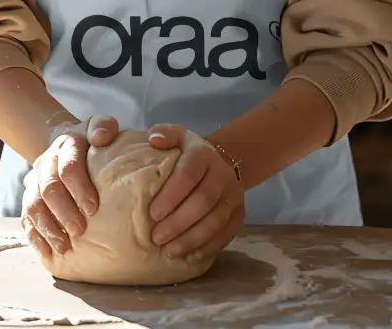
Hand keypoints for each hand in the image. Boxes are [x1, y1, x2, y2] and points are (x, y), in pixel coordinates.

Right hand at [21, 115, 118, 259]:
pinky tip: (47, 252)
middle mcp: (46, 162)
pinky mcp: (29, 198)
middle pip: (49, 189)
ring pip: (33, 205)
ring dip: (48, 228)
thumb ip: (104, 127)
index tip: (93, 209)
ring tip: (64, 248)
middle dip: (64, 212)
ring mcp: (34, 180)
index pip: (68, 167)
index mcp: (65, 145)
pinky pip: (25, 218)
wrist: (64, 142)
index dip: (80, 188)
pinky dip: (35, 236)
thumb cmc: (90, 141)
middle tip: (80, 232)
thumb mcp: (99, 127)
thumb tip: (102, 137)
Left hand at [147, 124, 244, 266]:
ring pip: (214, 222)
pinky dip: (206, 249)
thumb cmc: (187, 152)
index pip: (188, 175)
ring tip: (168, 252)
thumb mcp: (178, 136)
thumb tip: (154, 140)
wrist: (220, 162)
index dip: (170, 196)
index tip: (152, 214)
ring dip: (190, 240)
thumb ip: (165, 134)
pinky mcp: (239, 216)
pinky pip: (225, 236)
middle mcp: (223, 174)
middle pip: (202, 202)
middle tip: (155, 238)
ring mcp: (234, 196)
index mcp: (204, 154)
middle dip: (178, 223)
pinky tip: (188, 258)